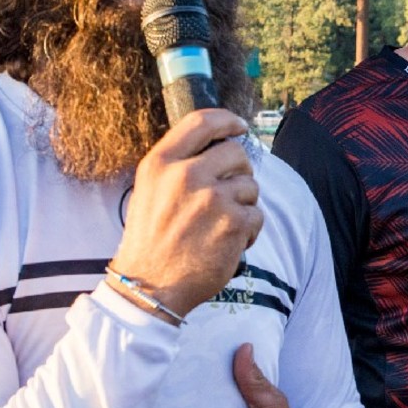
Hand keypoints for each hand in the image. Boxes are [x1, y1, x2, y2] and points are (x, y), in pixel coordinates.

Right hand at [110, 108, 262, 317]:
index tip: (240, 126)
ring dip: (243, 205)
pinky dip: (249, 231)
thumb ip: (179, 164)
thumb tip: (221, 145)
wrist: (149, 287)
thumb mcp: (150, 189)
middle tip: (229, 195)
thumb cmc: (152, 239)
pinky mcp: (233, 224)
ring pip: (250, 186)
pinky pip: (257, 215)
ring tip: (220, 226)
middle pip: (236, 153)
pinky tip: (229, 243)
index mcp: (161, 163)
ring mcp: (212, 199)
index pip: (202, 121)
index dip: (227, 120)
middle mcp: (186, 175)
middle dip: (240, 172)